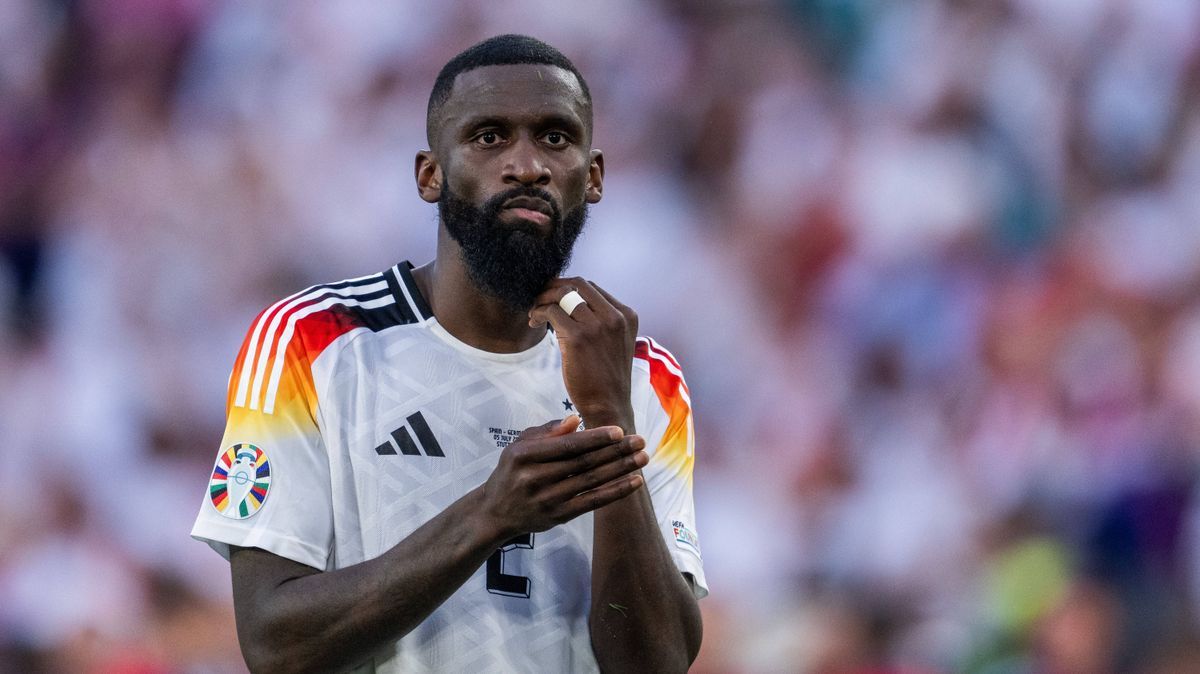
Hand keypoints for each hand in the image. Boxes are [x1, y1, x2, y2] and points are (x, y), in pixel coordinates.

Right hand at [477, 415, 646, 539]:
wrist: (495, 512)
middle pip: (583, 462)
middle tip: (640, 441)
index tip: (619, 430)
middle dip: (615, 451)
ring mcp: (548, 499)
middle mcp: (535, 478)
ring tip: (643, 458)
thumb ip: (547, 432)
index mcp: (525, 455)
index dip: (595, 438)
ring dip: (621, 469)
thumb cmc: (512, 471)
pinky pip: (593, 502)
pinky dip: (616, 492)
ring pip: (592, 482)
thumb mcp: (520, 445)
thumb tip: (576, 420)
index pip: (567, 446)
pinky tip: (634, 481)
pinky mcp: (559, 516)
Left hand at [529, 278, 637, 427]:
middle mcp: (615, 317)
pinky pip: (551, 312)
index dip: (569, 287)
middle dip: (554, 287)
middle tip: (540, 297)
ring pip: (563, 294)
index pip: (592, 288)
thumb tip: (573, 302)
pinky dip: (538, 312)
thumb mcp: (615, 343)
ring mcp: (597, 326)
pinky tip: (533, 321)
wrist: (608, 407)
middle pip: (578, 284)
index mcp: (626, 316)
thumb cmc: (606, 378)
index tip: (553, 296)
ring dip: (543, 299)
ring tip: (534, 311)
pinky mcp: (578, 337)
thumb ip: (603, 321)